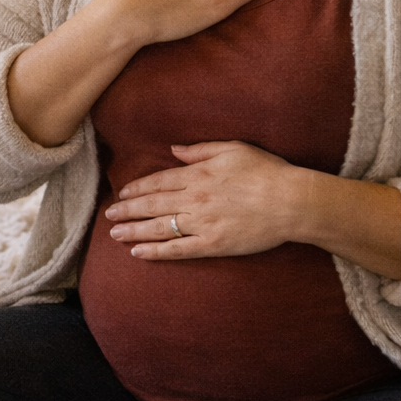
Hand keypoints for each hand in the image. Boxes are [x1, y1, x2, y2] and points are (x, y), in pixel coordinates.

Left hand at [104, 141, 306, 258]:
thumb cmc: (267, 171)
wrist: (292, 202)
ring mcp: (202, 223)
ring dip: (133, 230)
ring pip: (159, 228)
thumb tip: (173, 149)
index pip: (158, 182)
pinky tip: (138, 252)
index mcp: (198, 174)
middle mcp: (194, 199)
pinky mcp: (213, 245)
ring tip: (114, 233)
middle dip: (127, 210)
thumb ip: (200, 150)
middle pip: (152, 205)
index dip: (136, 188)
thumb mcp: (233, 149)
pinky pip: (178, 250)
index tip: (121, 193)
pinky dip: (156, 251)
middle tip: (108, 215)